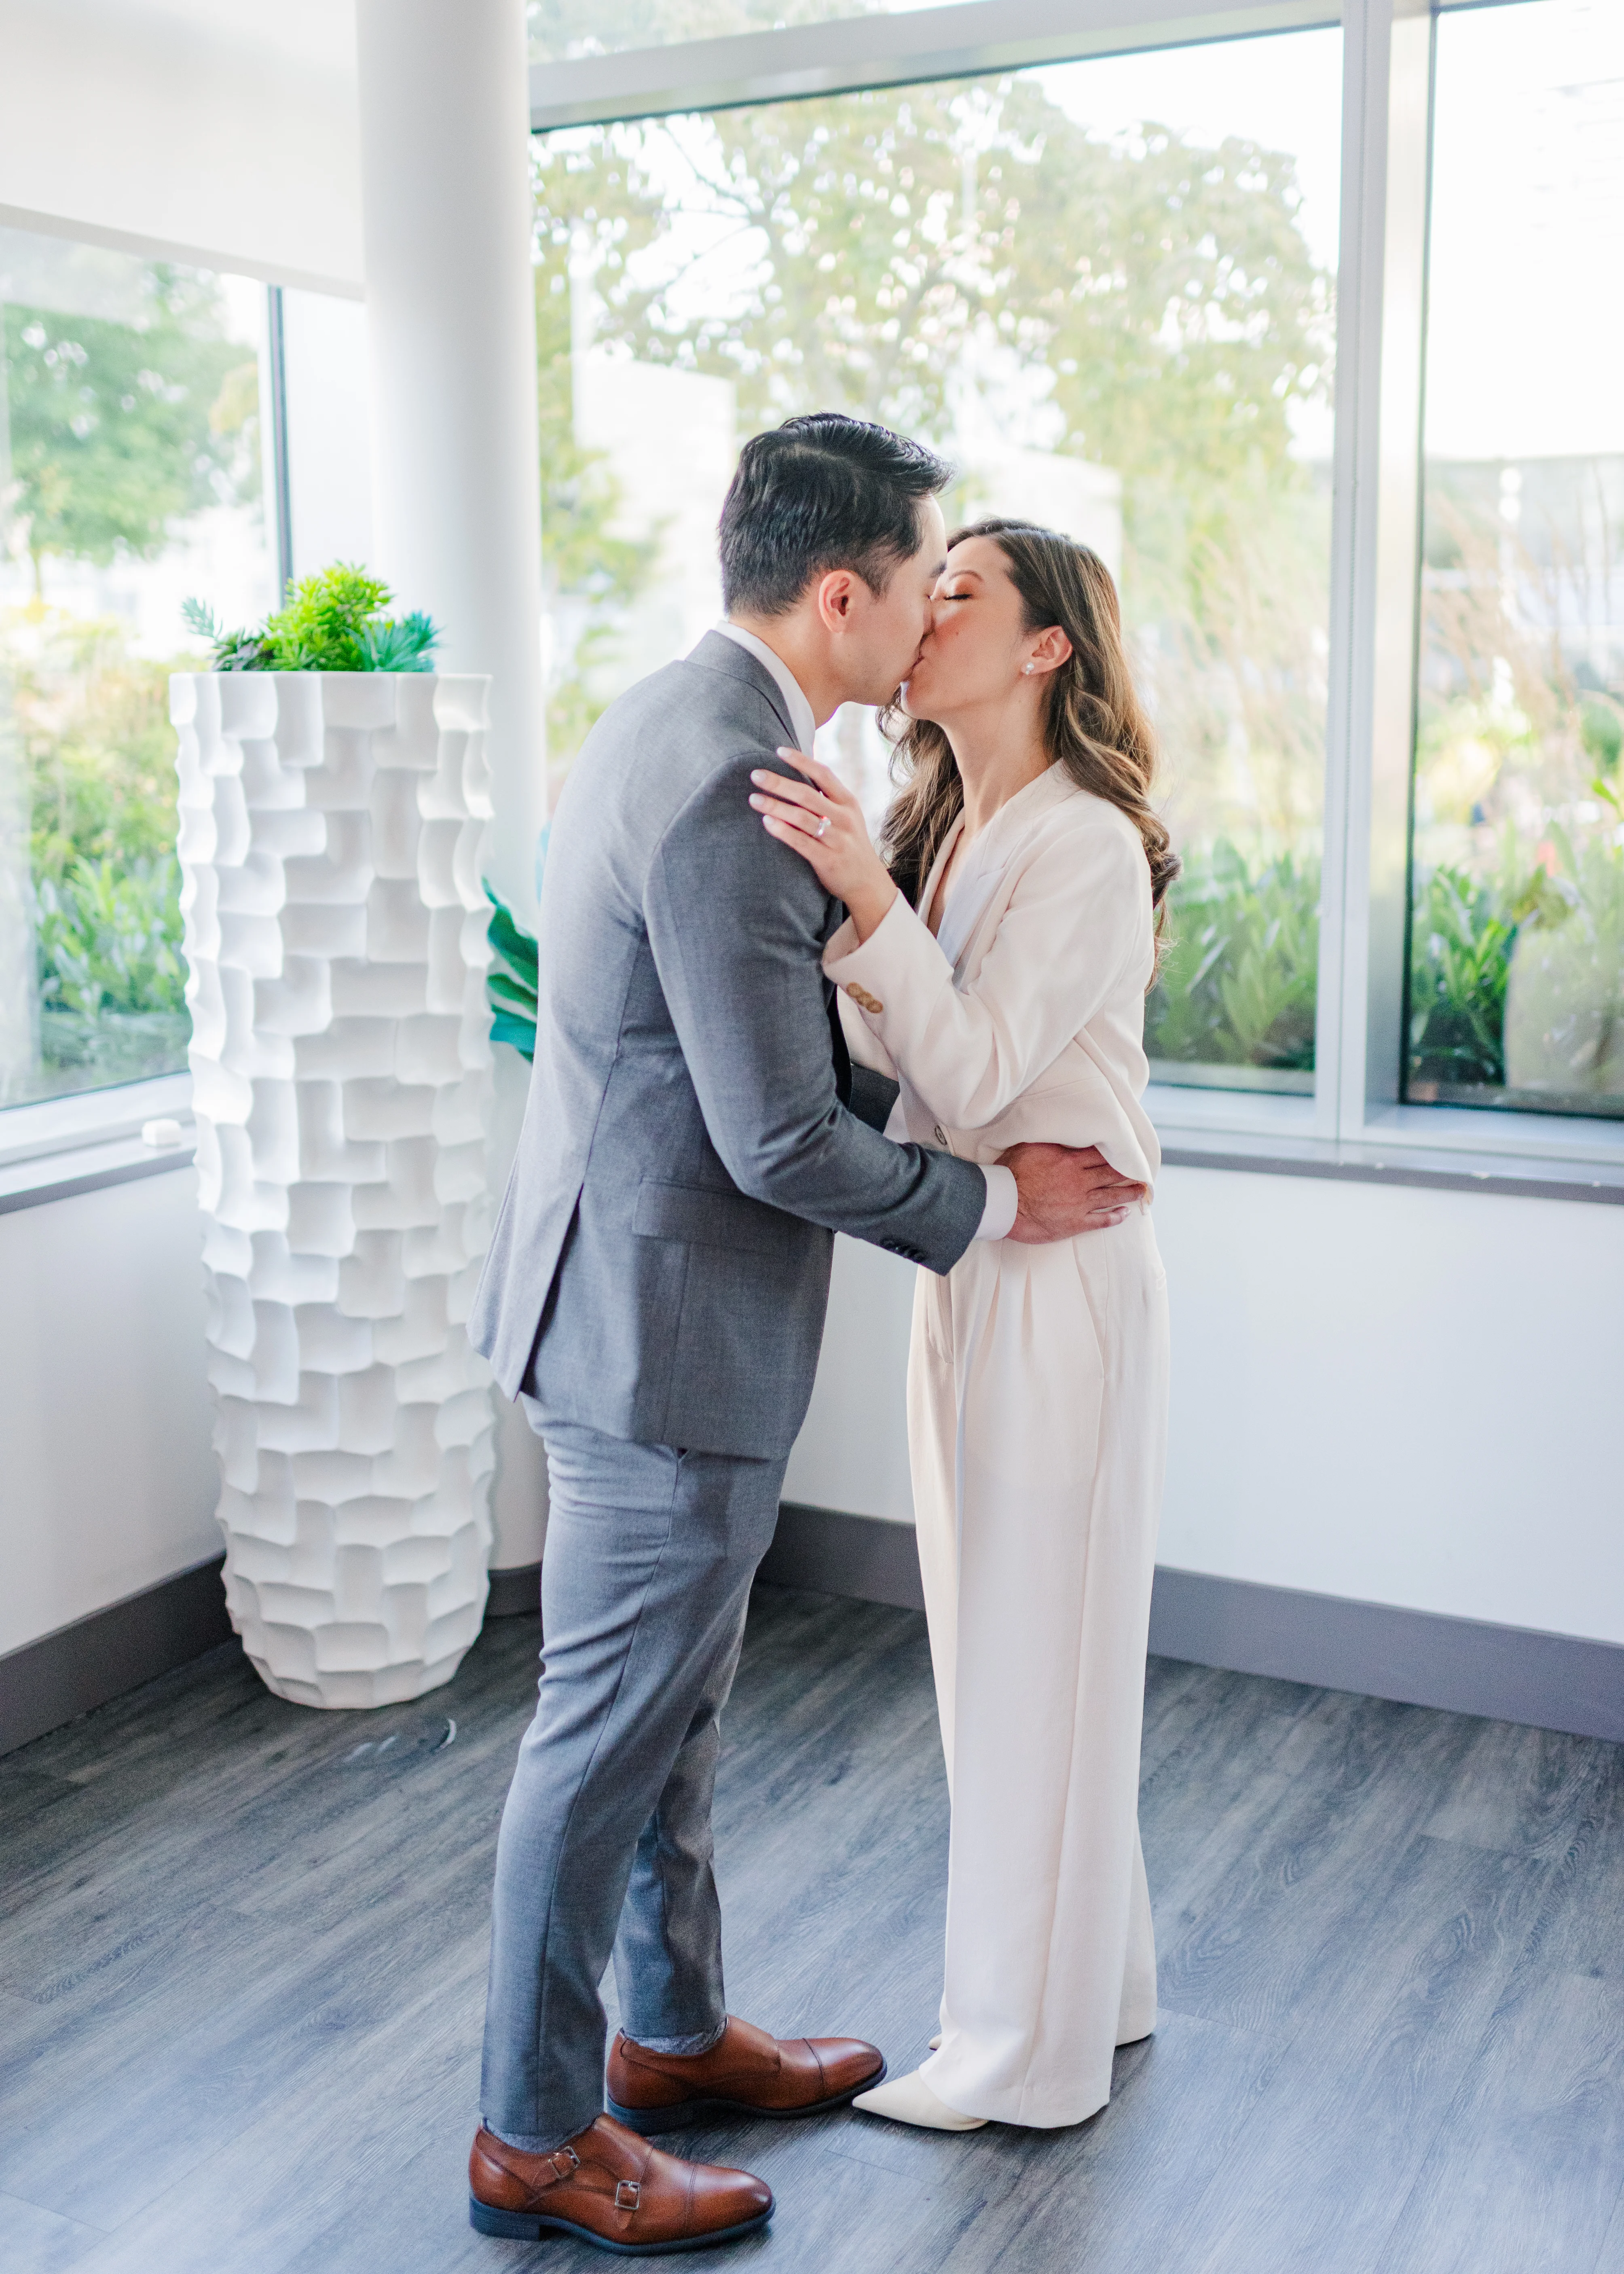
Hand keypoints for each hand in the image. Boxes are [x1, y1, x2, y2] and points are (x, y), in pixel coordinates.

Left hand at [749, 749, 898, 941]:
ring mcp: (837, 839)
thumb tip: (799, 774)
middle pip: (807, 794)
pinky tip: (767, 822)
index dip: (801, 761)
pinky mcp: (828, 860)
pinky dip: (783, 831)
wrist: (867, 883)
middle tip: (755, 774)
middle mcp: (844, 818)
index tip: (778, 751)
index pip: (823, 774)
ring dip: (775, 806)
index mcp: (848, 802)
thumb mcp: (847, 816)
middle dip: (779, 783)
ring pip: (802, 818)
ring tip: (754, 799)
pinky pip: (801, 842)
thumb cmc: (850, 844)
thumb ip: (827, 798)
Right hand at [1001, 1142, 1145, 1243]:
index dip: (1118, 1154)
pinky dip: (1115, 1218)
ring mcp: (1079, 1203)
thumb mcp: (1031, 1147)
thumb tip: (1064, 1134)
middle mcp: (1080, 1181)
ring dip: (1128, 1193)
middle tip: (1144, 1172)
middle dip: (1129, 1173)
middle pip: (1111, 1174)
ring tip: (1141, 1191)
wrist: (1004, 1203)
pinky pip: (1101, 1221)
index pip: (1101, 1155)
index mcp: (1070, 1161)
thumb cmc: (1012, 1173)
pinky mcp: (1074, 1223)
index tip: (1129, 1152)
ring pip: (1111, 1197)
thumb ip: (1052, 1143)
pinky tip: (1125, 1215)